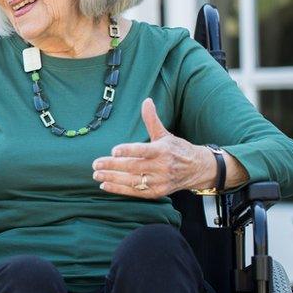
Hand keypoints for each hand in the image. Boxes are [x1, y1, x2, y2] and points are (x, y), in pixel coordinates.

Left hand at [91, 98, 215, 198]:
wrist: (197, 169)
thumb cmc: (177, 149)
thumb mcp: (165, 134)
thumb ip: (152, 120)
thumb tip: (146, 100)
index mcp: (163, 150)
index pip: (143, 150)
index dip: (128, 150)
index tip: (113, 150)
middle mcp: (162, 166)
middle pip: (133, 167)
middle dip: (113, 166)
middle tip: (95, 164)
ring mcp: (159, 181)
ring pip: (133, 181)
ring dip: (113, 179)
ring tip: (97, 175)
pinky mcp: (157, 192)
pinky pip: (135, 192)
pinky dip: (119, 190)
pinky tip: (105, 185)